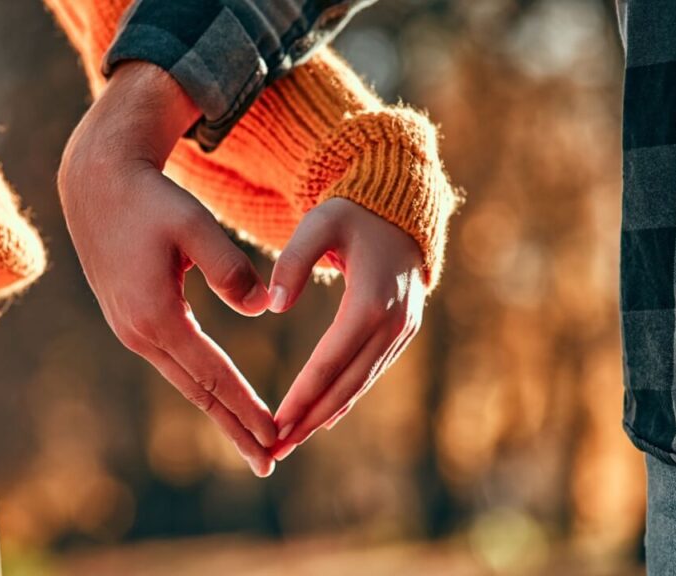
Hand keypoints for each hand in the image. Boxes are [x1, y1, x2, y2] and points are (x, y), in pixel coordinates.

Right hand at [58, 62, 276, 476]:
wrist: (98, 184)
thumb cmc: (151, 200)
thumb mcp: (194, 225)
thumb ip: (230, 268)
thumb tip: (261, 308)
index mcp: (156, 315)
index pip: (212, 374)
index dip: (246, 407)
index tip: (275, 434)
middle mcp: (138, 332)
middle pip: (196, 393)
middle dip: (234, 429)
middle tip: (268, 463)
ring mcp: (131, 330)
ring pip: (185, 382)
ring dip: (219, 413)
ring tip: (251, 441)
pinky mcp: (132, 321)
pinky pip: (175, 364)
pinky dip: (202, 387)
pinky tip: (219, 400)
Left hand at [268, 198, 426, 460]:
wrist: (399, 210)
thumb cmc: (352, 214)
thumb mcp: (319, 223)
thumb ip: (292, 261)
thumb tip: (273, 306)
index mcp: (372, 299)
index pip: (331, 358)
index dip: (304, 394)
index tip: (276, 422)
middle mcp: (393, 322)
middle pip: (347, 383)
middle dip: (310, 419)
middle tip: (276, 449)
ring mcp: (402, 331)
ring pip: (360, 384)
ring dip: (326, 416)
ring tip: (290, 442)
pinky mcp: (402, 333)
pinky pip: (370, 373)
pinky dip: (345, 398)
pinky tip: (322, 420)